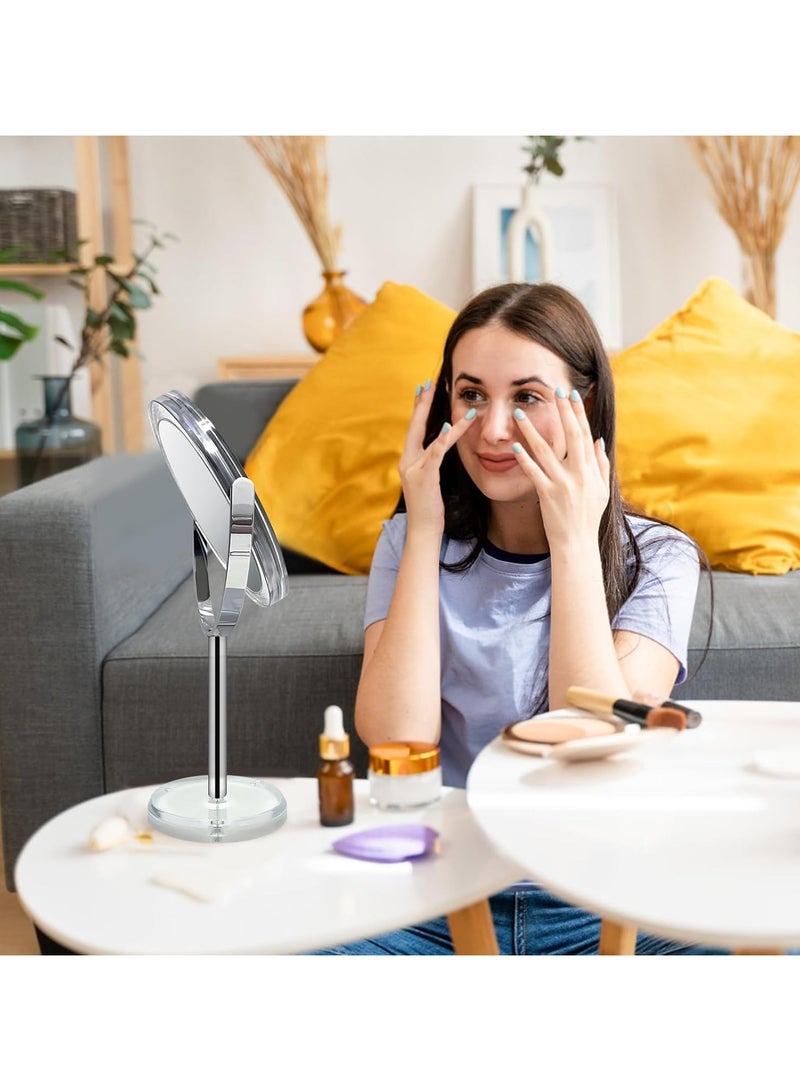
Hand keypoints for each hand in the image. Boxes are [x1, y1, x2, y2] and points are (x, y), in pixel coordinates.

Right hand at [399, 381, 475, 534]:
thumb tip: (438, 449)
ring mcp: (413, 469)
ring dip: (438, 416)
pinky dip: (443, 439)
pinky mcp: (424, 477)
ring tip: (449, 398)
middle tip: (429, 382)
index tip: (423, 389)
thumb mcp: (428, 482)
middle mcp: (407, 461)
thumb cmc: (429, 509)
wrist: (422, 531)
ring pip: (428, 436)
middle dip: (422, 403)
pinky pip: (435, 454)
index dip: (418, 408)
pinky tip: (450, 426)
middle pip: (415, 426)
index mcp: (409, 461)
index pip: (415, 429)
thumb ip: (430, 464)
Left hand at [511, 388, 609, 548]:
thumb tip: (598, 440)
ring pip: (546, 451)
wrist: (577, 544)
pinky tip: (515, 445)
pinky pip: (534, 473)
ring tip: (520, 413)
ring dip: (532, 430)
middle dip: (562, 411)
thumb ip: (601, 464)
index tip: (571, 394)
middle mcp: (579, 475)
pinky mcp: (547, 495)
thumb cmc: (588, 518)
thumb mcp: (601, 491)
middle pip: (570, 436)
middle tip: (553, 391)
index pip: (586, 435)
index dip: (578, 414)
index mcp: (592, 471)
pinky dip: (524, 458)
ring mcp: (563, 484)